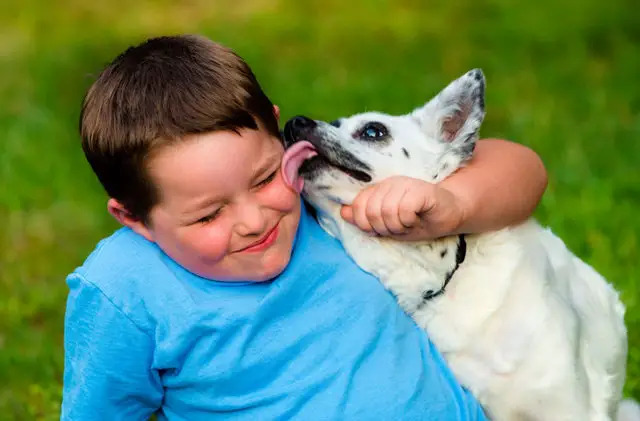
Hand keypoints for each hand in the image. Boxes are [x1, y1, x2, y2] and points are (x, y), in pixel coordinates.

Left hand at [340, 176, 465, 240]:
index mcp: (378, 189)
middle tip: (398, 227)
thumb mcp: (387, 223)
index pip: (358, 206)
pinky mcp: (421, 190)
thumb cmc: (418, 219)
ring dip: (398, 226)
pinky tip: (416, 219)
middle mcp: (389, 183)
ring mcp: (405, 184)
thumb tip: (343, 212)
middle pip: (371, 211)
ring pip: (387, 211)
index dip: (366, 224)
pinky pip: (404, 209)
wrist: (450, 213)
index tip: (381, 229)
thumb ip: (364, 218)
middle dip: (384, 228)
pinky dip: (409, 220)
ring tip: (408, 224)